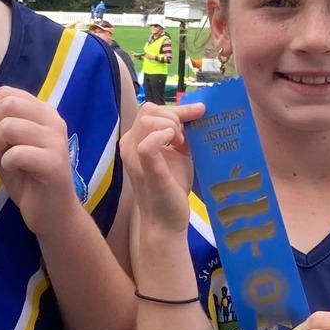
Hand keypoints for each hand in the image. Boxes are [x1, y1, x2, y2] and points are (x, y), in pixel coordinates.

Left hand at [0, 87, 78, 238]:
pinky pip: (17, 153)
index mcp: (43, 113)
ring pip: (9, 126)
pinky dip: (7, 162)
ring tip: (4, 161)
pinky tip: (15, 171)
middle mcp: (53, 121)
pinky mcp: (54, 162)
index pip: (8, 93)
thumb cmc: (29, 180)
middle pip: (8, 104)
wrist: (52, 214)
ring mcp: (56, 140)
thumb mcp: (7, 149)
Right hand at [120, 102, 202, 235]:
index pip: (151, 111)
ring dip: (171, 125)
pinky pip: (147, 146)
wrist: (165, 220)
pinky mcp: (147, 170)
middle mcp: (130, 146)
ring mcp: (135, 158)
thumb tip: (197, 116)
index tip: (199, 111)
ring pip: (147, 121)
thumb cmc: (171, 187)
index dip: (177, 108)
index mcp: (136, 140)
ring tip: (182, 143)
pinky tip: (176, 142)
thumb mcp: (178, 155)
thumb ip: (182, 135)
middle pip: (149, 111)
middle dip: (173, 115)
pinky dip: (162, 136)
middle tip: (187, 136)